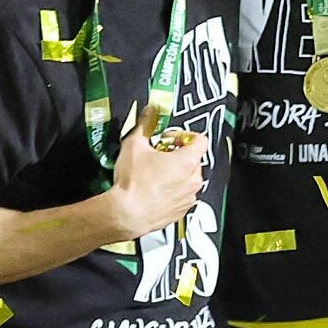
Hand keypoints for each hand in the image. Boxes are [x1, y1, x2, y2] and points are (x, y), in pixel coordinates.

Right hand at [105, 100, 209, 239]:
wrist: (126, 214)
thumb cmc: (133, 185)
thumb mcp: (134, 145)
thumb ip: (145, 125)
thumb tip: (149, 113)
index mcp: (188, 161)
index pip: (200, 139)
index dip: (184, 135)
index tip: (169, 138)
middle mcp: (193, 180)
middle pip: (193, 159)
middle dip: (177, 154)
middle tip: (158, 155)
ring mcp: (188, 197)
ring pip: (188, 178)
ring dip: (175, 173)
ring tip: (154, 173)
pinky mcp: (181, 211)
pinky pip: (182, 195)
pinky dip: (172, 191)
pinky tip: (154, 189)